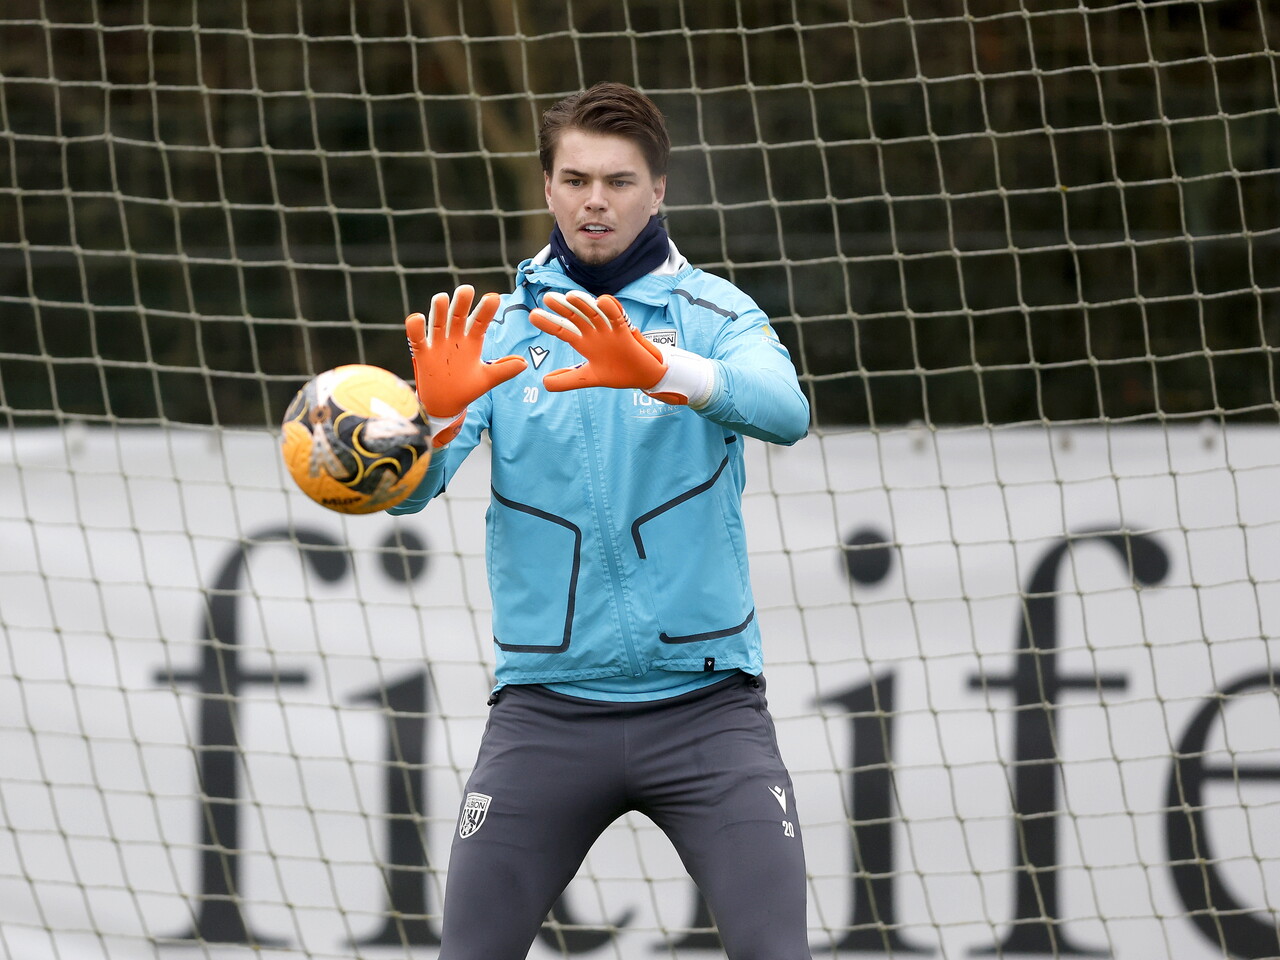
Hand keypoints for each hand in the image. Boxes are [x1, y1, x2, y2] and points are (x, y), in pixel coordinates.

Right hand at [406, 285, 526, 427]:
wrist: (446, 404)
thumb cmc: (467, 389)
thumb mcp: (487, 379)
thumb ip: (504, 370)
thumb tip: (524, 363)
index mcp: (472, 341)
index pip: (480, 322)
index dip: (486, 310)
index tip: (494, 297)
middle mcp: (455, 338)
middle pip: (458, 316)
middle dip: (461, 303)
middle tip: (467, 289)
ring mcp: (438, 344)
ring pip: (438, 322)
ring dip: (439, 310)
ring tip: (442, 298)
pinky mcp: (422, 353)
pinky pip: (417, 338)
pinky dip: (415, 328)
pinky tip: (418, 318)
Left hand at [530, 291, 667, 393]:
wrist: (643, 376)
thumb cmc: (617, 373)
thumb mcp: (589, 378)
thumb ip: (568, 380)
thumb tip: (544, 383)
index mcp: (585, 343)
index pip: (563, 330)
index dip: (549, 323)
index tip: (533, 316)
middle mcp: (595, 334)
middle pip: (576, 317)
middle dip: (563, 308)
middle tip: (548, 298)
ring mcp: (610, 331)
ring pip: (595, 314)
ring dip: (584, 304)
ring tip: (571, 297)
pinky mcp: (626, 333)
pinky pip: (618, 317)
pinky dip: (612, 309)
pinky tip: (602, 301)